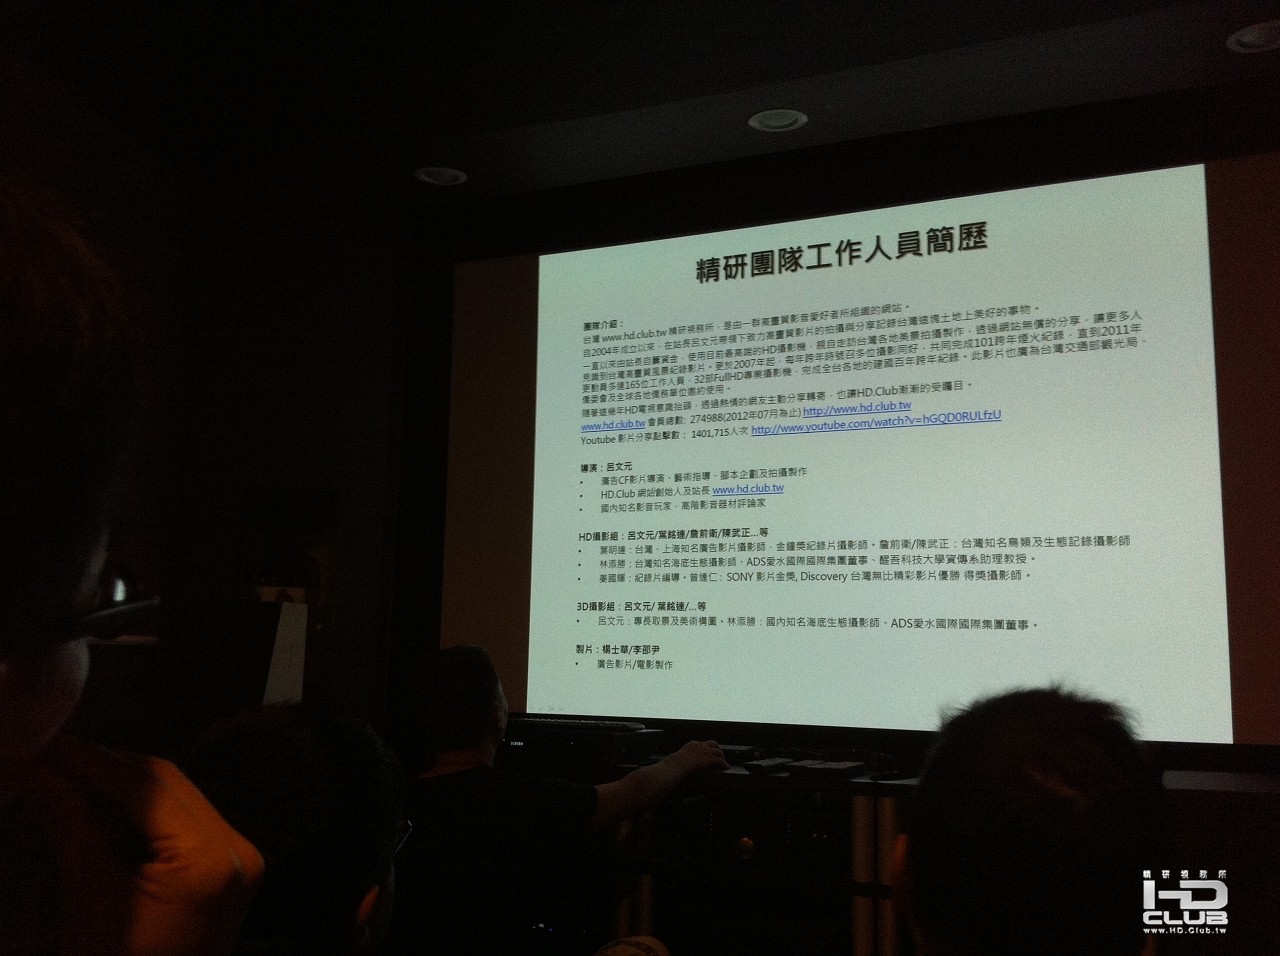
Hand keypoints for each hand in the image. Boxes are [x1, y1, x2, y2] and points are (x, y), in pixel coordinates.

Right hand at [22, 736, 263, 955]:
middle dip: (105, 764)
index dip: (89, 761)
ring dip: (121, 780)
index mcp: (212, 858)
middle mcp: (239, 848)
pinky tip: (99, 797)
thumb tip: (39, 769)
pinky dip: (141, 807)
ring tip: (66, 768)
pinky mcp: (230, 870)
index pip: (145, 789)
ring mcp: (241, 858)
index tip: (45, 743)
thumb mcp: (87, 899)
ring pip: (174, 796)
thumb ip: (70, 826)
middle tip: (51, 750)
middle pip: (166, 784)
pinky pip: (183, 820)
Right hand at [669, 739, 728, 774]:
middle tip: (719, 755)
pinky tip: (726, 767)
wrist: (676, 766)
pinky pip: (719, 761)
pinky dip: (723, 764)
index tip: (708, 752)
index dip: (707, 748)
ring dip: (722, 756)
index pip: (702, 744)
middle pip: (713, 744)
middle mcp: (700, 745)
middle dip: (717, 749)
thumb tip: (681, 765)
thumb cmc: (673, 765)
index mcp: (691, 745)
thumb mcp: (678, 759)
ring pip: (718, 751)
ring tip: (724, 761)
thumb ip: (682, 760)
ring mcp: (705, 751)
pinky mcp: (709, 759)